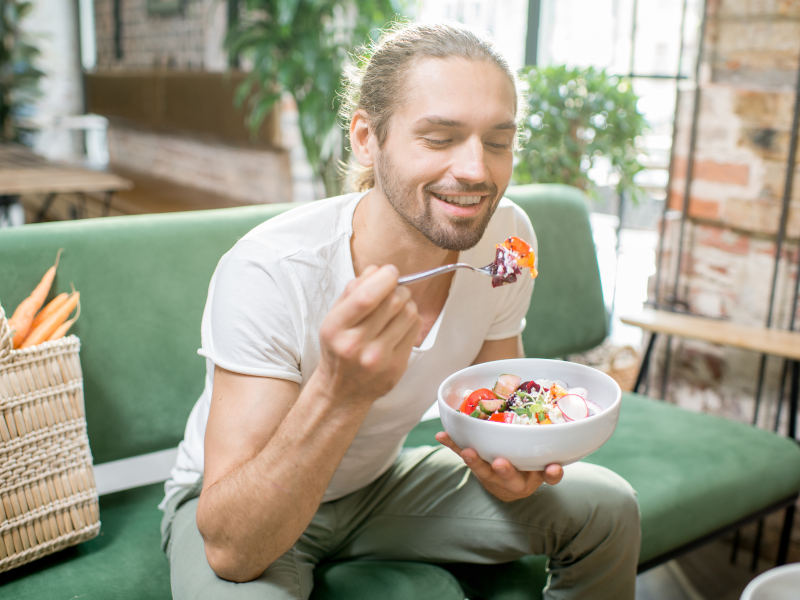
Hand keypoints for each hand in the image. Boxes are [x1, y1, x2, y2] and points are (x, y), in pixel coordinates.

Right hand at [317, 264, 421, 406]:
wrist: (342, 391)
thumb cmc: (338, 348)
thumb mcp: (334, 318)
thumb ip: (352, 291)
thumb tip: (377, 270)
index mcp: (335, 328)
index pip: (366, 297)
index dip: (384, 278)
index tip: (390, 272)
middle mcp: (356, 345)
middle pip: (393, 302)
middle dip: (398, 288)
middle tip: (394, 289)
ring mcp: (378, 358)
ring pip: (408, 313)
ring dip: (407, 302)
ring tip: (397, 307)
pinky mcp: (396, 367)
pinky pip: (415, 329)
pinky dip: (411, 319)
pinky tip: (400, 323)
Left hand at [435, 432, 563, 501]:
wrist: (507, 486)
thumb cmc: (531, 466)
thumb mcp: (543, 461)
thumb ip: (552, 447)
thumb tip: (575, 424)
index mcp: (536, 476)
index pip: (548, 477)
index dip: (551, 474)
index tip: (553, 467)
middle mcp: (517, 480)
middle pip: (513, 479)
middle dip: (506, 471)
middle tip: (500, 463)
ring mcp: (495, 477)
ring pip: (485, 473)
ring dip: (475, 462)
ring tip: (466, 451)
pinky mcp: (478, 469)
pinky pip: (465, 457)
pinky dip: (453, 445)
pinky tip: (441, 436)